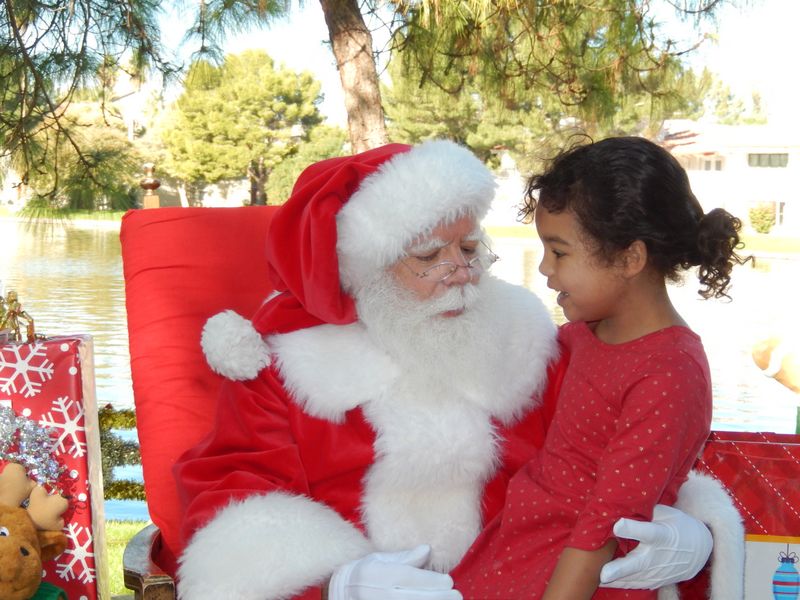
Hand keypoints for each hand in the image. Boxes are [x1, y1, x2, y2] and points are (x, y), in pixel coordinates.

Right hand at [328, 544, 462, 599]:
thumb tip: (428, 549)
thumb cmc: (366, 572)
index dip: (432, 582)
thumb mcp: (381, 559)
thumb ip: (406, 557)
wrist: (342, 591)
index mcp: (381, 574)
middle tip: (457, 597)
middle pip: (414, 598)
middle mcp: (380, 593)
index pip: (410, 578)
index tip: (449, 582)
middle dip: (439, 598)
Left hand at [599, 504, 712, 588]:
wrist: (699, 551)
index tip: (617, 526)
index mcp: (662, 534)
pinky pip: (636, 584)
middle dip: (620, 568)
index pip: (648, 532)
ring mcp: (657, 572)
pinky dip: (620, 583)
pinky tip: (603, 582)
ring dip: (615, 579)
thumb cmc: (677, 526)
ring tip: (595, 578)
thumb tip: (621, 502)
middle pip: (638, 563)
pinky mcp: (655, 581)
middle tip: (603, 574)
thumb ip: (646, 511)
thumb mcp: (667, 513)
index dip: (632, 529)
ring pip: (634, 578)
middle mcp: (659, 555)